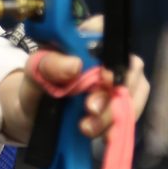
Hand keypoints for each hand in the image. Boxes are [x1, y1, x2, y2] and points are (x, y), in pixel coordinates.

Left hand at [0, 44, 148, 145]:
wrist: (33, 116)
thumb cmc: (36, 85)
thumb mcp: (34, 73)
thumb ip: (50, 65)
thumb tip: (75, 64)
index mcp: (86, 39)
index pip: (110, 32)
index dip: (112, 54)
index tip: (103, 77)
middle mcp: (109, 56)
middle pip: (130, 66)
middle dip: (113, 92)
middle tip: (91, 109)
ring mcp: (119, 80)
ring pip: (133, 92)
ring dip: (113, 113)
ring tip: (87, 128)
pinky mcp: (122, 103)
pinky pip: (132, 112)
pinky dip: (119, 125)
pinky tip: (104, 136)